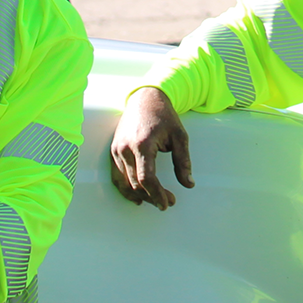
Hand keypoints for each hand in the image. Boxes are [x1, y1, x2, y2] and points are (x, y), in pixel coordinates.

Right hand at [109, 86, 192, 209]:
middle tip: (169, 201)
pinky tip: (137, 197)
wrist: (144, 98)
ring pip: (125, 183)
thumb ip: (183, 161)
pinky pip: (116, 176)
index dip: (157, 194)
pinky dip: (125, 189)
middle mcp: (126, 148)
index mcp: (143, 144)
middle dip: (152, 197)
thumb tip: (189, 184)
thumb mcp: (179, 136)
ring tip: (155, 200)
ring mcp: (117, 150)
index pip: (147, 178)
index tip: (168, 203)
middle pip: (136, 184)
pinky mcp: (113, 150)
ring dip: (140, 196)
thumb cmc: (163, 116)